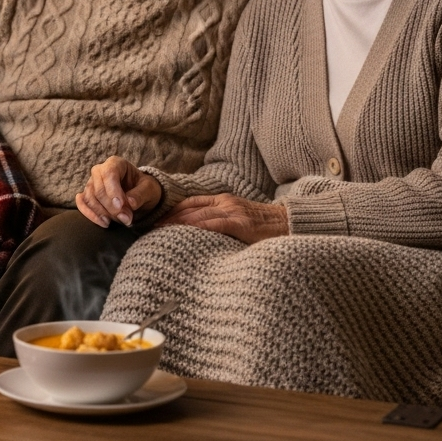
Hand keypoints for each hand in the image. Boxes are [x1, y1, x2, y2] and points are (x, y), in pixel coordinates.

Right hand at [76, 156, 162, 227]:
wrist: (139, 195)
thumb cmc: (144, 188)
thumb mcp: (149, 189)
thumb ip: (140, 195)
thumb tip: (130, 203)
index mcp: (116, 163)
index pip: (108, 174)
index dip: (113, 191)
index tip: (121, 206)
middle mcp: (100, 170)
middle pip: (98, 189)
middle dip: (111, 207)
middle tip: (126, 218)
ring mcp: (91, 183)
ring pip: (89, 198)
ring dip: (103, 213)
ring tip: (119, 221)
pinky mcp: (87, 195)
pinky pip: (82, 204)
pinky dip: (90, 215)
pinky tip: (103, 223)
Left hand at [157, 193, 289, 243]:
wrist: (291, 224)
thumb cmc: (265, 229)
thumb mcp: (240, 221)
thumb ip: (221, 224)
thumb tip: (200, 239)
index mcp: (224, 201)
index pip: (190, 203)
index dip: (172, 212)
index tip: (155, 221)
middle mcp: (226, 203)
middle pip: (189, 209)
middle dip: (168, 219)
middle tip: (150, 229)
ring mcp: (233, 212)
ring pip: (197, 216)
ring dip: (176, 225)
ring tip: (159, 234)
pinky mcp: (240, 224)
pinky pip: (213, 225)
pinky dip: (196, 229)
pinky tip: (183, 235)